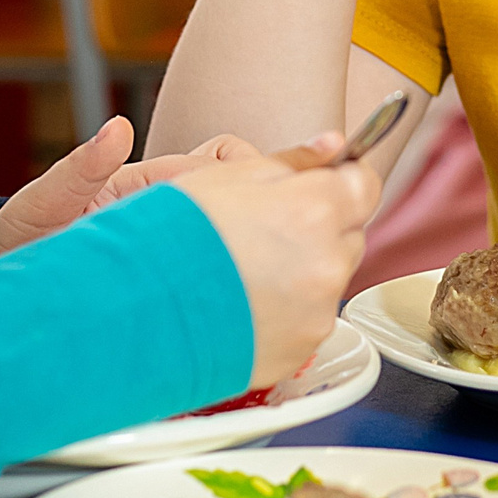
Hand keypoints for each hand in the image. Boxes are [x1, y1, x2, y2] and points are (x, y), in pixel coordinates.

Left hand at [0, 122, 269, 262]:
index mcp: (153, 183)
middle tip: (291, 227)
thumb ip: (82, 167)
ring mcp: (179, 245)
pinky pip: (222, 277)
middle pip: (249, 190)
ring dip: (265, 238)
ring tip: (280, 265)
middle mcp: (175, 209)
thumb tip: (116, 131)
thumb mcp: (47, 201)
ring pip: (244, 230)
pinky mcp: (178, 282)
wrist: (5, 280)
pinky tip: (261, 303)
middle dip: (277, 199)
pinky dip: (245, 282)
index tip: (280, 182)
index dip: (254, 168)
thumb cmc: (25, 235)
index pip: (223, 160)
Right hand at [175, 135, 382, 388]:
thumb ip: (293, 161)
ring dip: (303, 270)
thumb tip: (334, 146)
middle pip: (349, 235)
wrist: (132, 309)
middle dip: (320, 228)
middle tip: (268, 229)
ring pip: (328, 279)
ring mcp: (315, 313)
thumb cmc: (173, 235)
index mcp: (313, 210)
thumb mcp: (229, 176)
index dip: (344, 181)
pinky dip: (287, 310)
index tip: (326, 183)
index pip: (364, 185)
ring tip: (247, 269)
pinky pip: (308, 320)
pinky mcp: (300, 350)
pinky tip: (245, 301)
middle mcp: (325, 264)